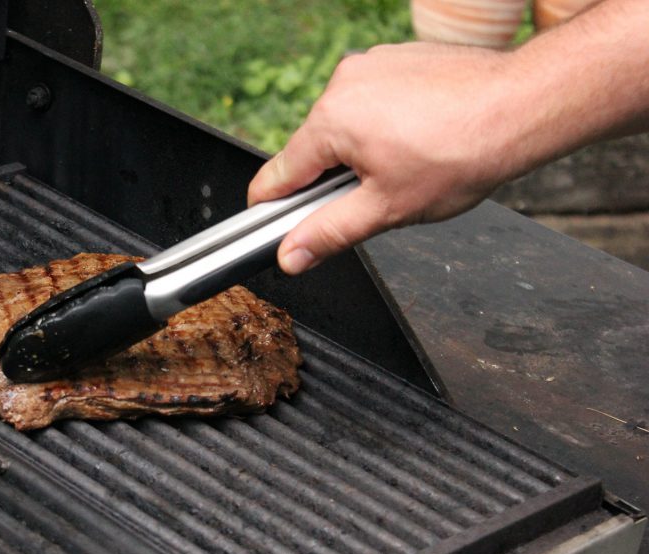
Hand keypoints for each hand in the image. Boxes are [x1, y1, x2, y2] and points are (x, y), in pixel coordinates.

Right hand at [248, 42, 524, 273]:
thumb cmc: (461, 154)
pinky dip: (384, 123)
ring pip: (344, 124)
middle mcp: (343, 84)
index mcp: (331, 121)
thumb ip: (328, 233)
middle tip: (375, 197)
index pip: (278, 174)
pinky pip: (372, 100)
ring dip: (359, 150)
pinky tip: (418, 139)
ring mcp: (371, 65)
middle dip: (333, 178)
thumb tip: (290, 256)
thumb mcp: (387, 210)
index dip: (272, 208)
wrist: (522, 105)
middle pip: (313, 148)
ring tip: (406, 165)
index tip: (271, 225)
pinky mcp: (397, 59)